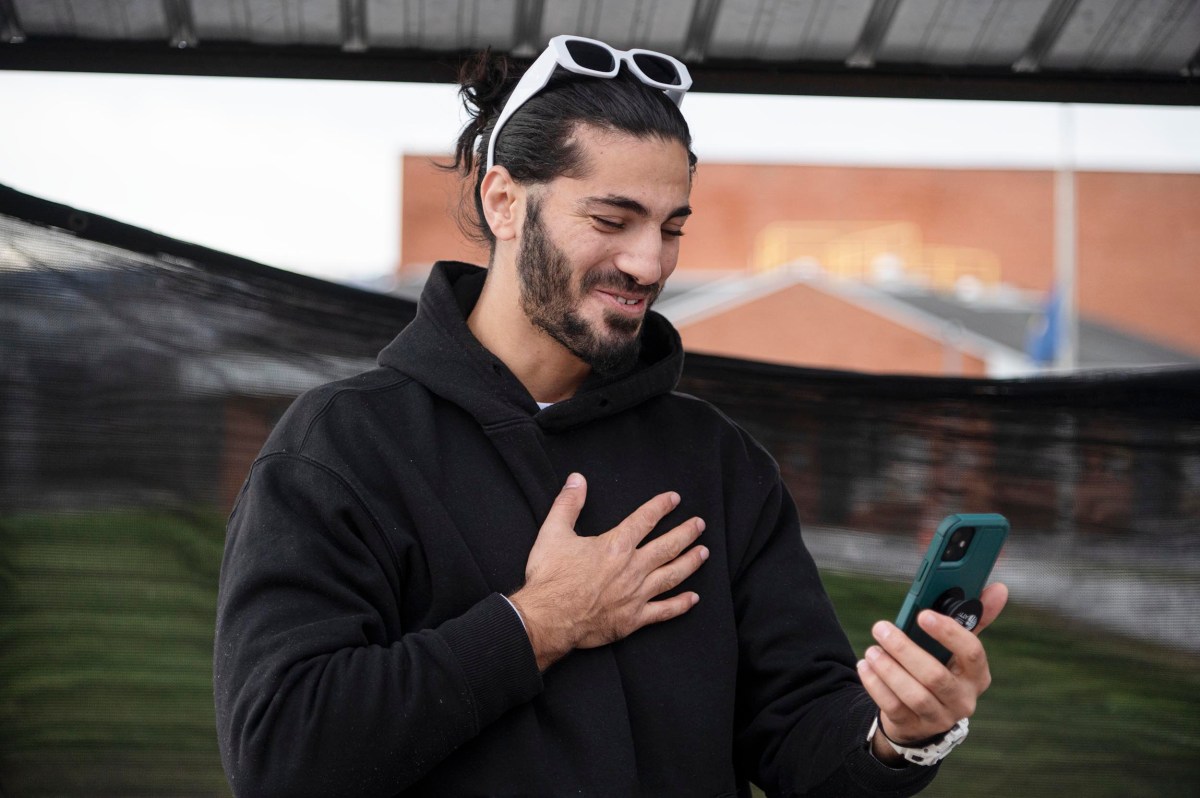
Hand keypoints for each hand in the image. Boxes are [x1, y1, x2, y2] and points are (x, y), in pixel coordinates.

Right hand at [509, 473, 707, 670]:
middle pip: (668, 546)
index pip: (645, 519)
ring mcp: (636, 595)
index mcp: (616, 546)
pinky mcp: (634, 619)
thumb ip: (568, 504)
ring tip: (704, 553)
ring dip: (690, 562)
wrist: (547, 619)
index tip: (675, 499)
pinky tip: (693, 599)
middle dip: (687, 532)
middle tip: (700, 524)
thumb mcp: (553, 532)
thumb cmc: (550, 577)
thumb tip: (577, 479)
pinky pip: (664, 611)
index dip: (661, 506)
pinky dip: (681, 605)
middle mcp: (632, 568)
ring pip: (672, 575)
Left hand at [857, 582, 1008, 762]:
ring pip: (914, 694)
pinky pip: (893, 707)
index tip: (923, 614)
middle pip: (935, 676)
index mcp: (977, 675)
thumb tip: (999, 588)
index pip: (972, 654)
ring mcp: (939, 717)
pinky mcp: (914, 727)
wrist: (922, 714)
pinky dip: (876, 685)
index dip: (949, 633)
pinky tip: (866, 666)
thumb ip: (973, 617)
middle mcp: (963, 699)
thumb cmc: (941, 667)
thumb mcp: (956, 647)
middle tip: (881, 628)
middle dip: (905, 649)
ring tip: (872, 650)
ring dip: (888, 669)